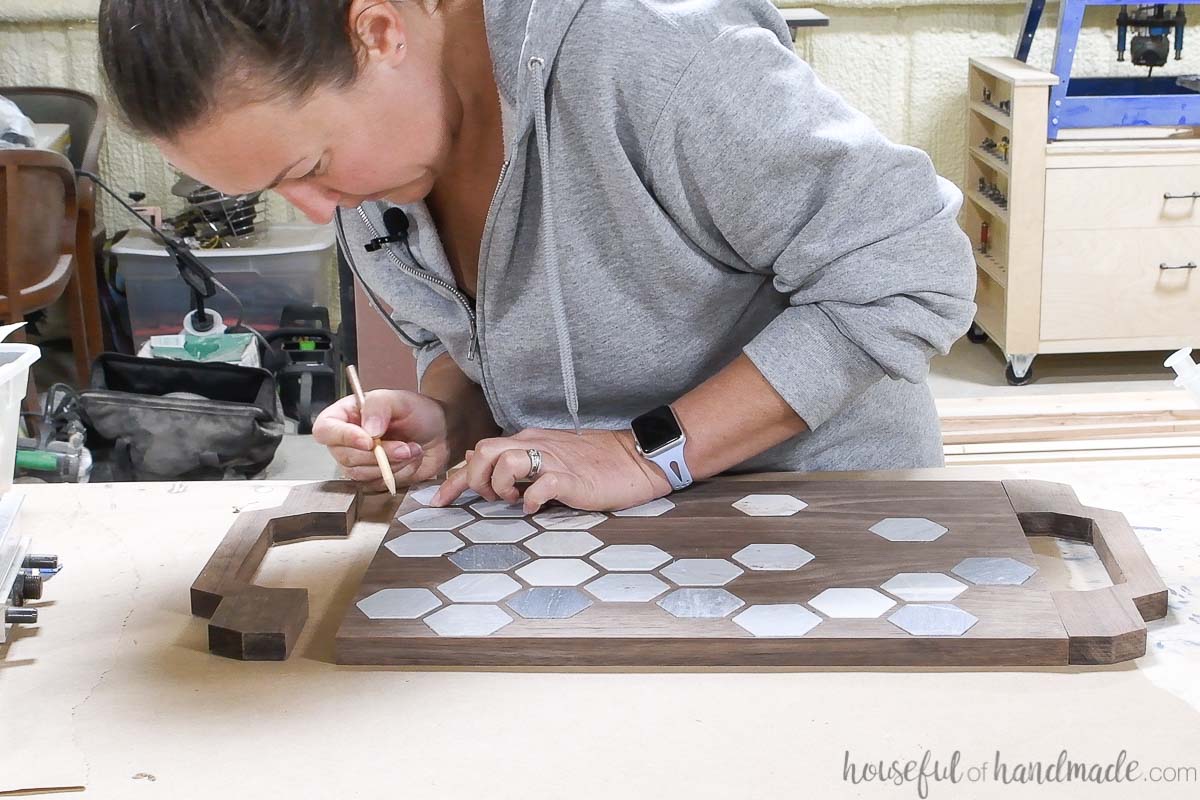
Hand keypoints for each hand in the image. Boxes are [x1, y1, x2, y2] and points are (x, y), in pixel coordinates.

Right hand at [313, 389, 452, 493]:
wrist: (442, 435)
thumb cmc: (419, 413)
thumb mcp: (400, 400)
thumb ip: (379, 407)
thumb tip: (368, 431)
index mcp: (346, 415)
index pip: (326, 429)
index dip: (343, 437)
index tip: (369, 440)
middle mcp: (347, 439)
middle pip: (344, 456)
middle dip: (380, 454)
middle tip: (406, 445)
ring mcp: (358, 461)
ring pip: (361, 474)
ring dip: (392, 464)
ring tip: (412, 449)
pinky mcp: (373, 478)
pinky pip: (377, 484)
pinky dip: (398, 474)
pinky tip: (409, 461)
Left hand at [431, 428, 671, 512]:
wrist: (635, 460)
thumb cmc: (596, 463)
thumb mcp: (551, 456)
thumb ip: (520, 460)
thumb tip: (485, 469)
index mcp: (529, 440)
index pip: (479, 452)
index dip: (454, 479)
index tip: (440, 501)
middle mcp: (536, 445)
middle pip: (482, 452)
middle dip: (474, 480)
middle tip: (491, 499)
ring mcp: (553, 460)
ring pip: (503, 464)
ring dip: (500, 488)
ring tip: (515, 501)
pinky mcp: (570, 479)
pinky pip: (537, 488)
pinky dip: (529, 502)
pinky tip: (536, 508)